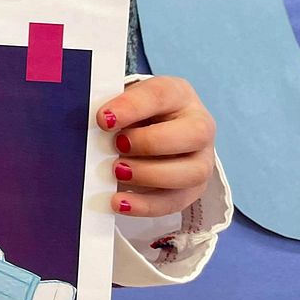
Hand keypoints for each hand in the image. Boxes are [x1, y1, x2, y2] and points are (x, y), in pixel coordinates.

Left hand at [97, 77, 216, 217]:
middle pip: (194, 133)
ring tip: (117, 172)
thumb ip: (113, 111)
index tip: (103, 119)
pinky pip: (177, 201)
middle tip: (117, 146)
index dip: (131, 107)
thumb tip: (97, 126)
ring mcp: (202, 159)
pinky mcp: (194, 188)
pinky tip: (120, 202)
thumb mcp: (124, 102)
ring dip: (151, 175)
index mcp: (178, 94)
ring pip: (192, 172)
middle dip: (151, 142)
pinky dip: (146, 205)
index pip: (161, 95)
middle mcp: (199, 124)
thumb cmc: (134, 113)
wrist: (152, 130)